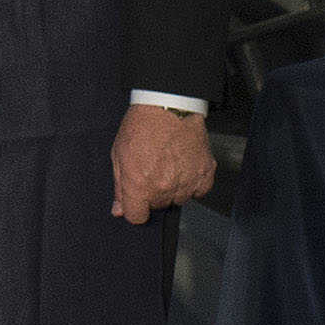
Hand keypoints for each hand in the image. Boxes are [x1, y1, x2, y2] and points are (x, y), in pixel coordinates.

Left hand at [112, 103, 214, 223]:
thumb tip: (119, 210)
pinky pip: (199, 192)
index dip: (135, 207)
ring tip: (170, 164)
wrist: (168, 106)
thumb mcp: (119, 155)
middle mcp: (164, 189)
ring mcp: (187, 183)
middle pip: (158, 206)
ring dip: (175, 188)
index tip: (137, 199)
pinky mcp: (205, 174)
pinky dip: (193, 183)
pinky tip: (185, 166)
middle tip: (154, 170)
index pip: (137, 217)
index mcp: (140, 187)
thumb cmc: (141, 127)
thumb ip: (120, 187)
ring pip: (179, 199)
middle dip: (154, 193)